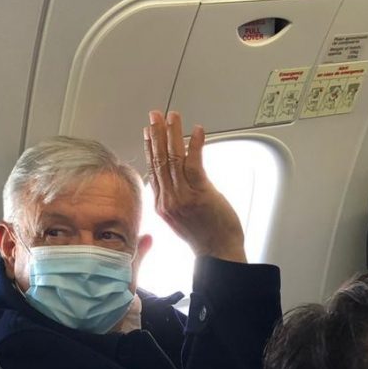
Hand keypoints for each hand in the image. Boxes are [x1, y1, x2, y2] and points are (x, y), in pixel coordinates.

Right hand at [144, 111, 245, 262]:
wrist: (218, 253)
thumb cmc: (205, 237)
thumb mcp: (180, 218)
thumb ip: (173, 198)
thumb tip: (171, 182)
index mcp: (162, 204)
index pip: (152, 169)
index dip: (150, 148)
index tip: (148, 132)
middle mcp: (168, 199)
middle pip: (159, 160)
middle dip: (157, 134)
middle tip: (154, 115)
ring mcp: (183, 196)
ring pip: (174, 158)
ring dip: (173, 134)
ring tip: (172, 117)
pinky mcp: (200, 193)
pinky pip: (194, 164)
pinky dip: (195, 144)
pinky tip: (196, 131)